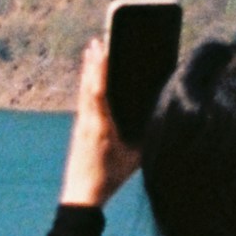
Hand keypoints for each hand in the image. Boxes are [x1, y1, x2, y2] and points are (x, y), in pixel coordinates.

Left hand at [64, 35, 139, 208]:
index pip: (99, 91)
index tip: (103, 49)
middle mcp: (87, 121)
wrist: (81, 195)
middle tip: (97, 40)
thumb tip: (156, 115)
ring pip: (84, 91)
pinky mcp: (79, 128)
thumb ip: (143, 135)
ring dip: (89, 69)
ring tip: (92, 49)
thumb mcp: (134, 157)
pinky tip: (91, 77)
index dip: (101, 69)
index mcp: (101, 127)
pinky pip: (84, 100)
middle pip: (89, 85)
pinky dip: (88, 84)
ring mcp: (81, 124)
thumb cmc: (110, 178)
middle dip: (93, 62)